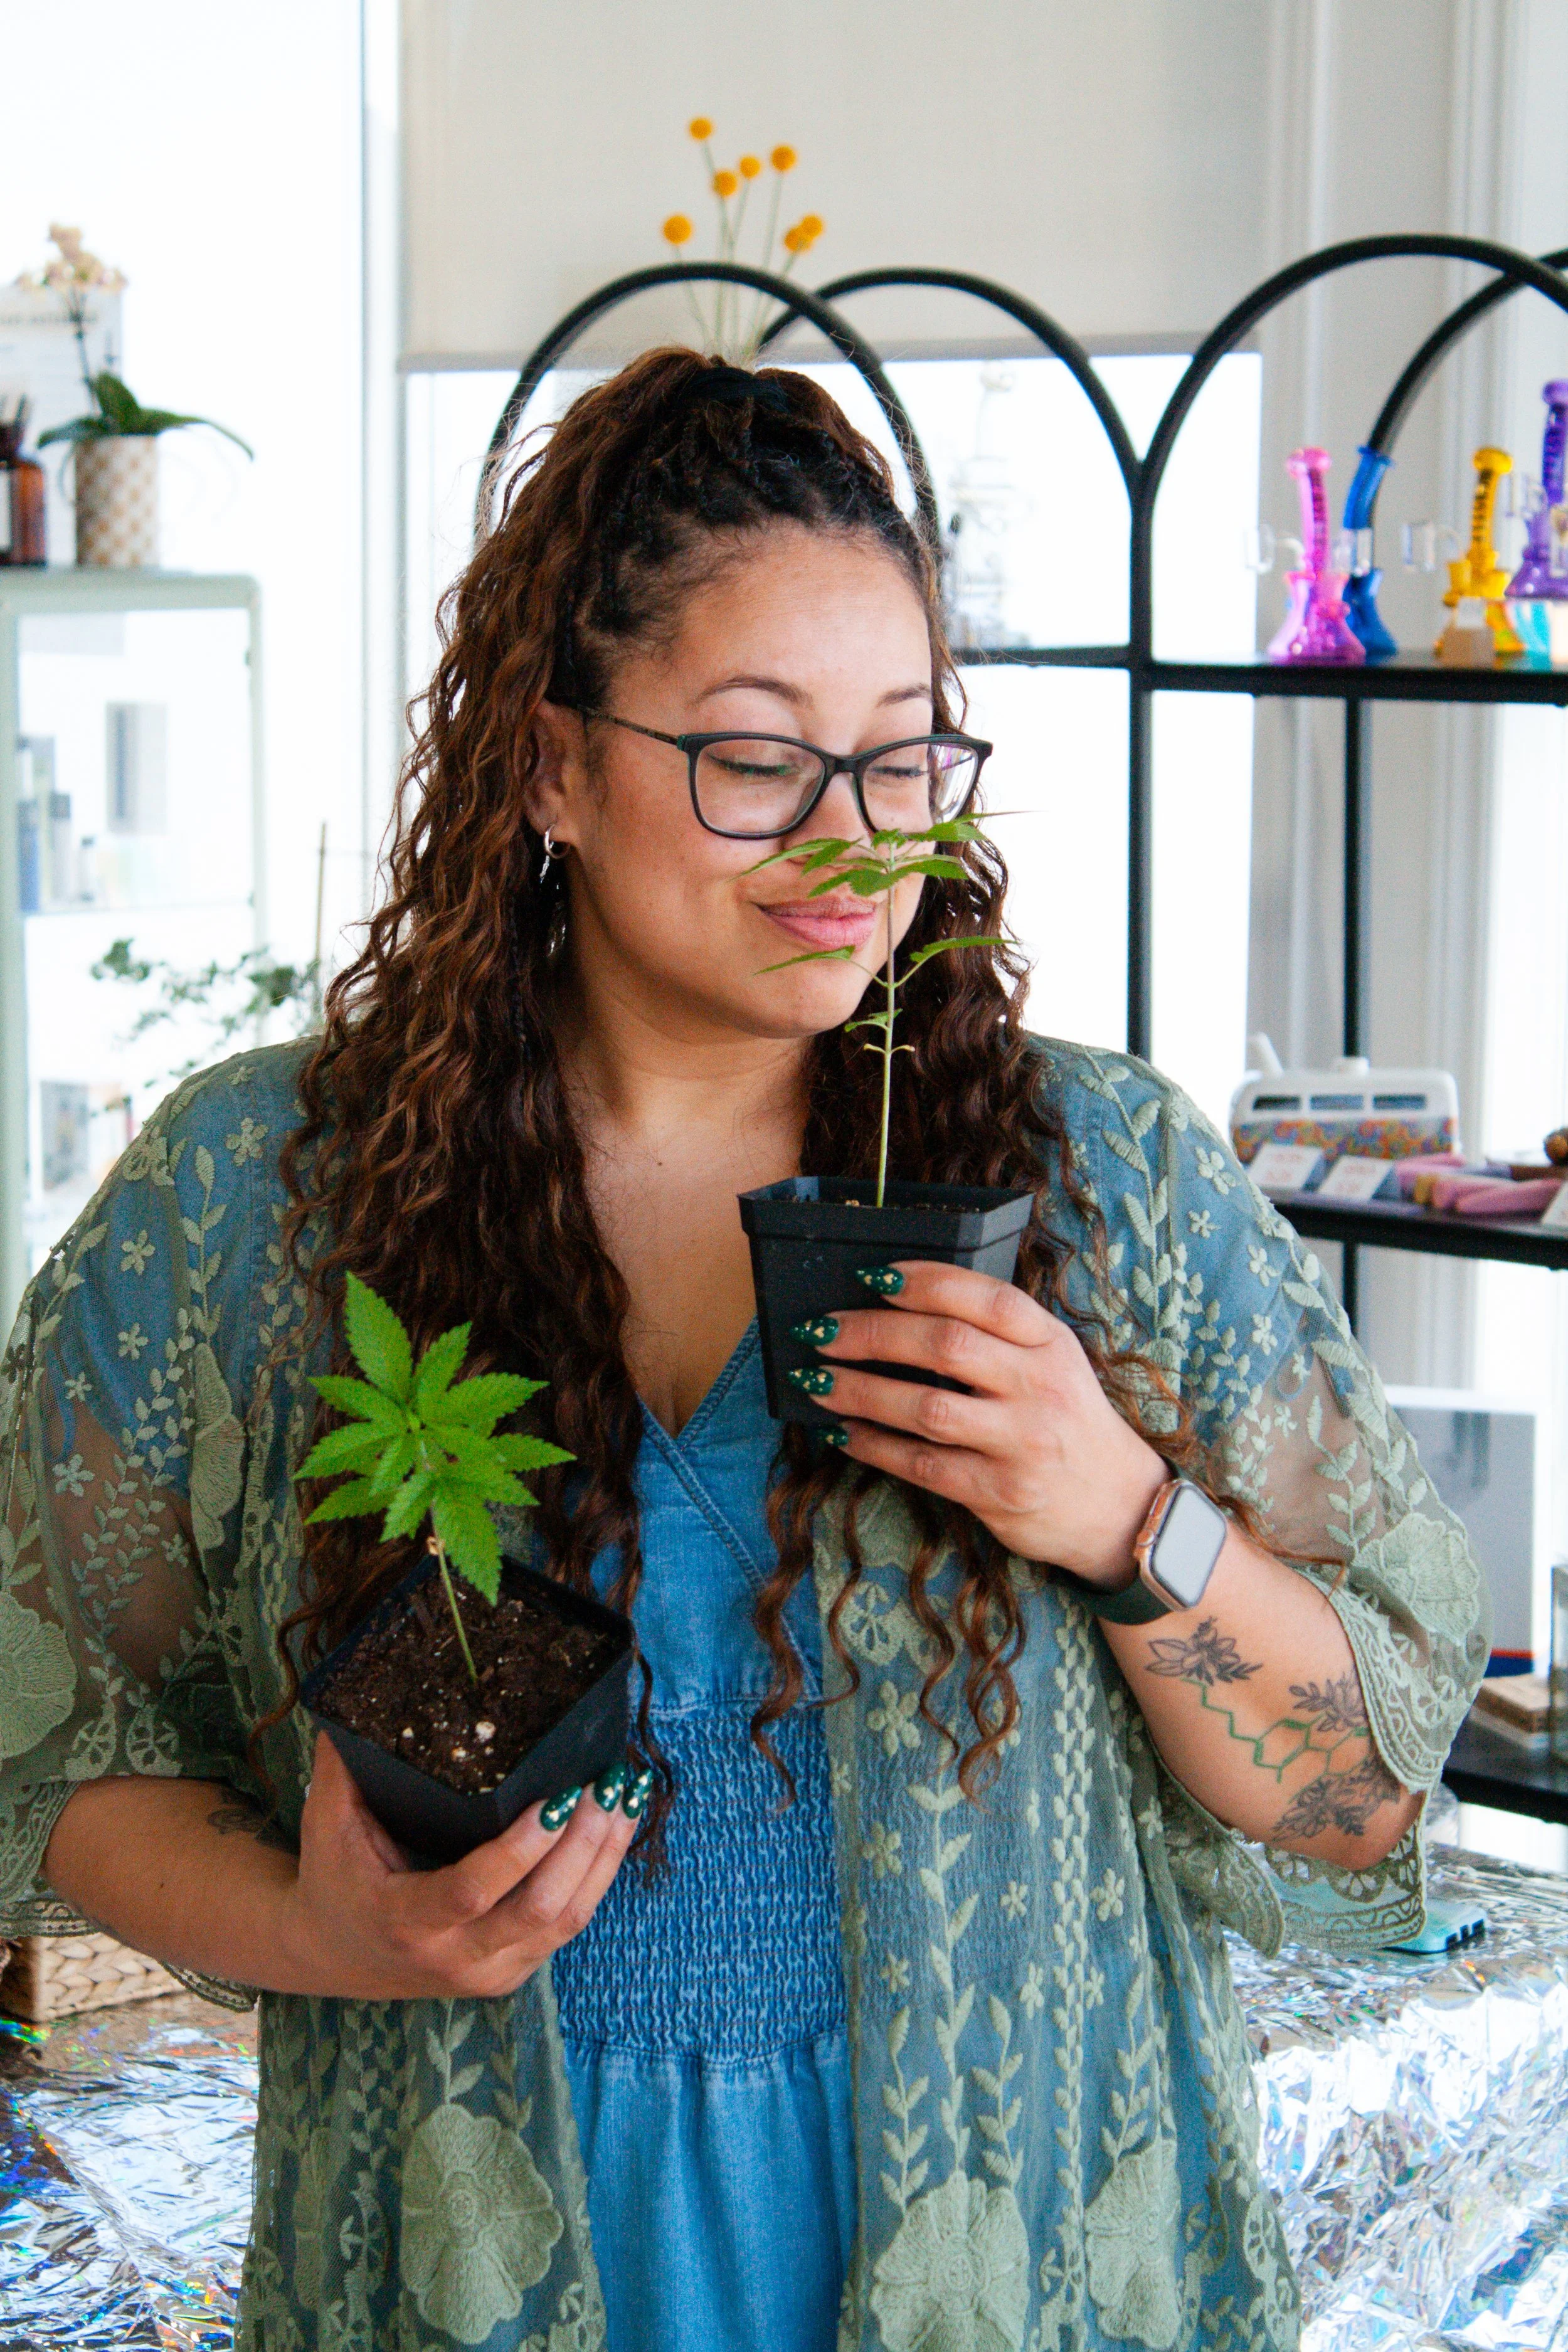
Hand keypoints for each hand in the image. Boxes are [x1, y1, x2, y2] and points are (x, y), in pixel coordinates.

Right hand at [280, 1733, 642, 1999]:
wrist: (332, 1956)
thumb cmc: (334, 1880)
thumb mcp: (327, 1825)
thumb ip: (342, 1767)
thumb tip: (357, 1700)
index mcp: (404, 1920)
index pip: (472, 1892)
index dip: (519, 1851)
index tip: (553, 1799)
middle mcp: (454, 1956)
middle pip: (538, 1910)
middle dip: (581, 1845)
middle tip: (605, 1784)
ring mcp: (490, 1971)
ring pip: (566, 1921)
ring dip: (603, 1856)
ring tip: (624, 1794)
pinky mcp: (514, 1970)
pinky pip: (567, 1926)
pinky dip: (598, 1875)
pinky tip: (614, 1828)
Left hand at [798, 1261, 1166, 1584]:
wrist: (1118, 1505)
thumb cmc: (1066, 1421)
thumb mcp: (1051, 1363)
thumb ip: (996, 1335)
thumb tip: (902, 1308)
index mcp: (1051, 1344)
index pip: (987, 1298)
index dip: (927, 1282)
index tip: (873, 1275)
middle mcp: (1039, 1388)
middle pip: (945, 1346)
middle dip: (872, 1333)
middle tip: (821, 1329)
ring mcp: (1020, 1443)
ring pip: (925, 1408)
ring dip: (859, 1390)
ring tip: (814, 1378)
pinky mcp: (999, 1493)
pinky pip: (922, 1464)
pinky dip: (875, 1445)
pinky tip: (844, 1431)